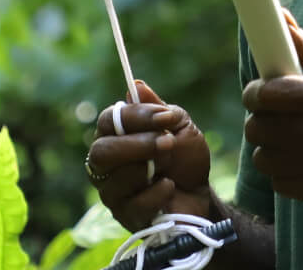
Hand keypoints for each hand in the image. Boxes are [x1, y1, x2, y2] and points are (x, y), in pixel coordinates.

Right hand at [87, 81, 216, 231]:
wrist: (201, 193)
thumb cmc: (185, 157)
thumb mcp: (179, 127)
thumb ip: (157, 109)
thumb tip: (136, 85)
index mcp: (116, 136)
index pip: (108, 120)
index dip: (135, 116)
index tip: (166, 116)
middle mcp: (106, 164)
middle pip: (101, 152)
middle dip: (137, 145)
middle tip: (167, 142)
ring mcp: (112, 191)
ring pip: (115, 179)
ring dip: (149, 169)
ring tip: (169, 167)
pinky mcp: (124, 216)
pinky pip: (132, 204)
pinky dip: (157, 193)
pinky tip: (170, 187)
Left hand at [243, 13, 302, 211]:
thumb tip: (280, 18)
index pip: (268, 94)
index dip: (257, 92)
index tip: (261, 92)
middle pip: (259, 127)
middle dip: (261, 119)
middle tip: (274, 115)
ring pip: (263, 156)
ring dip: (270, 147)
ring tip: (287, 137)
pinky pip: (277, 182)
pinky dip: (283, 172)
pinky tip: (300, 159)